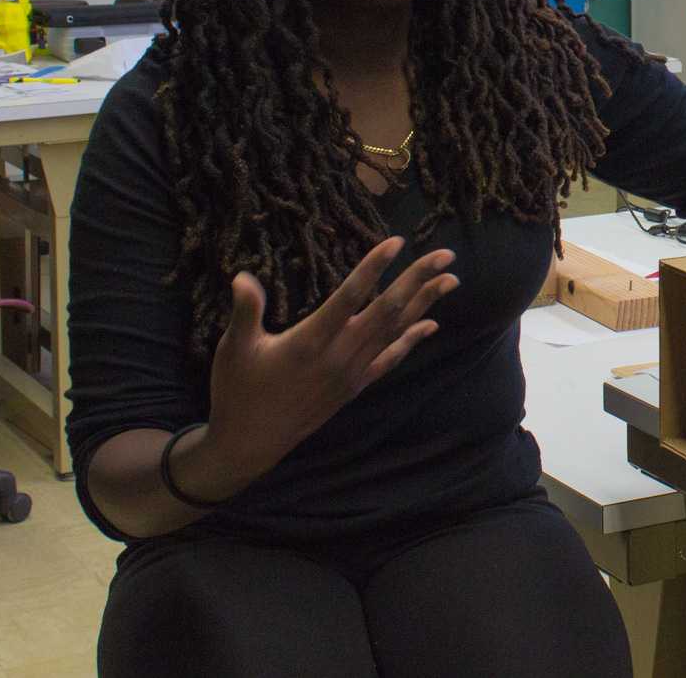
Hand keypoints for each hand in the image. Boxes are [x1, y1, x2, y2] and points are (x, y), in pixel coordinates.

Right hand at [191, 237, 456, 494]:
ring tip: (451, 279)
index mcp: (310, 340)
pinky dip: (411, 339)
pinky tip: (431, 324)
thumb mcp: (234, 348)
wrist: (251, 444)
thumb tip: (241, 276)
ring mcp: (352, 372)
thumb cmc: (239, 391)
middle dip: (417, 280)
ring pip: (395, 331)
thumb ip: (245, 311)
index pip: (350, 296)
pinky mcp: (355, 386)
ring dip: (424, 304)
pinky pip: (390, 359)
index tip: (397, 242)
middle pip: (387, 310)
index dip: (374, 268)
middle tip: (445, 255)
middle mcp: (339, 355)